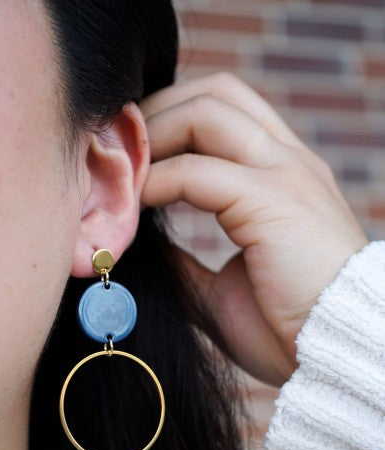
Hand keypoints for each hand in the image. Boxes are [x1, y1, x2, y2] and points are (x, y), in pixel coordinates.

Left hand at [140, 73, 368, 387]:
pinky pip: (197, 171)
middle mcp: (288, 162)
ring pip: (207, 111)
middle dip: (157, 109)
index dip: (171, 122)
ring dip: (153, 134)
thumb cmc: (284, 330)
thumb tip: (142, 246)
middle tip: (115, 149)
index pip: (225, 113)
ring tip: (119, 171)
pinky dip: (156, 181)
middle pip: (215, 93)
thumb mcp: (221, 287)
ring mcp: (286, 175)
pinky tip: (134, 205)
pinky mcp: (273, 201)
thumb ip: (186, 260)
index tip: (128, 156)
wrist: (333, 356)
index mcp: (282, 177)